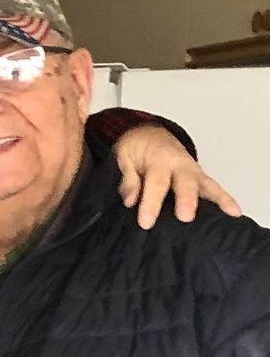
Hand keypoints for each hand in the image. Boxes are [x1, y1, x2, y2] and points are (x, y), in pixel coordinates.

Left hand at [112, 126, 240, 227]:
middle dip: (187, 199)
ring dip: (218, 198)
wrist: (148, 134)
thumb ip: (128, 179)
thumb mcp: (123, 158)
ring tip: (229, 212)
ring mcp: (192, 171)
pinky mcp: (199, 177)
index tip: (146, 222)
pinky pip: (213, 187)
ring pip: (206, 184)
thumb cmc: (136, 148)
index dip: (151, 203)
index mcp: (158, 159)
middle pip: (185, 182)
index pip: (156, 183)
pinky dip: (224, 198)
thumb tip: (130, 200)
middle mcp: (179, 164)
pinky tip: (234, 211)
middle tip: (185, 217)